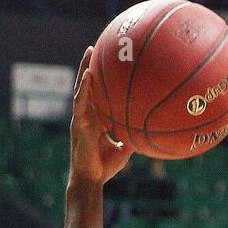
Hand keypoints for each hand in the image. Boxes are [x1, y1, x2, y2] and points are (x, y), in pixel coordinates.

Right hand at [69, 47, 132, 187]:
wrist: (91, 180)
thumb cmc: (105, 167)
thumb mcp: (125, 149)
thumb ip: (133, 137)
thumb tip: (149, 131)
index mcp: (96, 119)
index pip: (97, 94)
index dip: (100, 79)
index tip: (107, 62)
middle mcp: (86, 114)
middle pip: (87, 86)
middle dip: (90, 66)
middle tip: (96, 47)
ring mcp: (80, 118)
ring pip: (81, 89)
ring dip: (84, 69)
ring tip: (89, 52)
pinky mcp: (77, 124)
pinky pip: (80, 103)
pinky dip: (84, 89)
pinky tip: (88, 76)